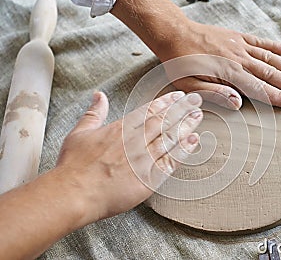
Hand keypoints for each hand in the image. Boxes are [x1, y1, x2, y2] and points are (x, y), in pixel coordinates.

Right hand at [56, 91, 202, 220]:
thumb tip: (99, 95)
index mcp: (120, 129)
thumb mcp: (80, 132)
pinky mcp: (148, 179)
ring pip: (170, 139)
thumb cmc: (74, 166)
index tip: (178, 96)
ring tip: (198, 117)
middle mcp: (135, 141)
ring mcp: (143, 160)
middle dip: (181, 109)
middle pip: (164, 121)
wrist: (75, 193)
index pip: (149, 111)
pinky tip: (193, 142)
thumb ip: (94, 113)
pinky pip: (170, 162)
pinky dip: (183, 151)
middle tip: (196, 101)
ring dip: (186, 126)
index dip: (166, 102)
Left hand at [158, 22, 280, 109]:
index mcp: (227, 72)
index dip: (278, 96)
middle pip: (270, 73)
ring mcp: (239, 45)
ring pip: (270, 58)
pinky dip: (275, 47)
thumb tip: (238, 103)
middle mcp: (238, 58)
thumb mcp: (189, 85)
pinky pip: (260, 42)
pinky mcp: (237, 36)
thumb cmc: (178, 62)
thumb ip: (214, 94)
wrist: (173, 33)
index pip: (259, 88)